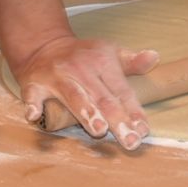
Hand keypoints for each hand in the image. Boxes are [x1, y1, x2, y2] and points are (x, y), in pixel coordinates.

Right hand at [15, 35, 158, 149]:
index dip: (133, 110)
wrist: (44, 45)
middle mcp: (81, 69)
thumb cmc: (84, 57)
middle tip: (130, 141)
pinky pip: (32, 95)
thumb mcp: (110, 53)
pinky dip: (32, 105)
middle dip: (117, 119)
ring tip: (100, 130)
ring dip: (87, 113)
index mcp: (102, 62)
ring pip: (74, 96)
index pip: (121, 90)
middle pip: (102, 97)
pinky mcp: (34, 84)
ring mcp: (57, 76)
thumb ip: (131, 61)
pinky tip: (34, 115)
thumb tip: (155, 56)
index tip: (143, 131)